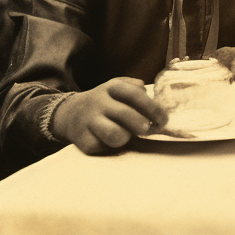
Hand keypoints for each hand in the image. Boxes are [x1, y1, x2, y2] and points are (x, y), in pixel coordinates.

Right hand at [49, 78, 165, 154]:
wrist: (70, 113)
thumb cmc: (106, 101)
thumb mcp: (119, 87)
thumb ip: (136, 89)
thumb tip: (154, 98)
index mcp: (112, 88)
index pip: (135, 94)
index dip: (153, 108)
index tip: (163, 120)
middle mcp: (98, 103)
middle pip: (125, 114)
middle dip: (142, 125)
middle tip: (148, 130)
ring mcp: (88, 122)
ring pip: (114, 134)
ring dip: (126, 137)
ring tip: (126, 135)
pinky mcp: (82, 140)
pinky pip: (102, 147)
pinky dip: (110, 146)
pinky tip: (109, 141)